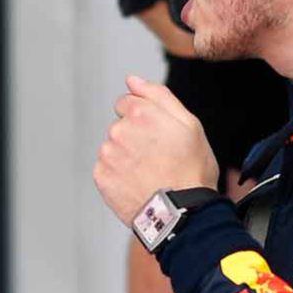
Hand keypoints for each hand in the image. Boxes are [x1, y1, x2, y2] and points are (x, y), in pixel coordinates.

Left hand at [94, 74, 219, 226]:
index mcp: (140, 113)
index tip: (157, 135)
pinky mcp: (101, 176)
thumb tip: (132, 80)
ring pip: (113, 147)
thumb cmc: (191, 169)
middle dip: (135, 137)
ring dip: (126, 156)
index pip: (127, 102)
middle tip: (158, 157)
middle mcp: (119, 130)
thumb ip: (158, 95)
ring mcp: (108, 155)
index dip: (144, 118)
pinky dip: (118, 174)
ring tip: (149, 172)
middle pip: (120, 125)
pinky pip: (106, 169)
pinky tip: (137, 183)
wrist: (182, 212)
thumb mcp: (189, 124)